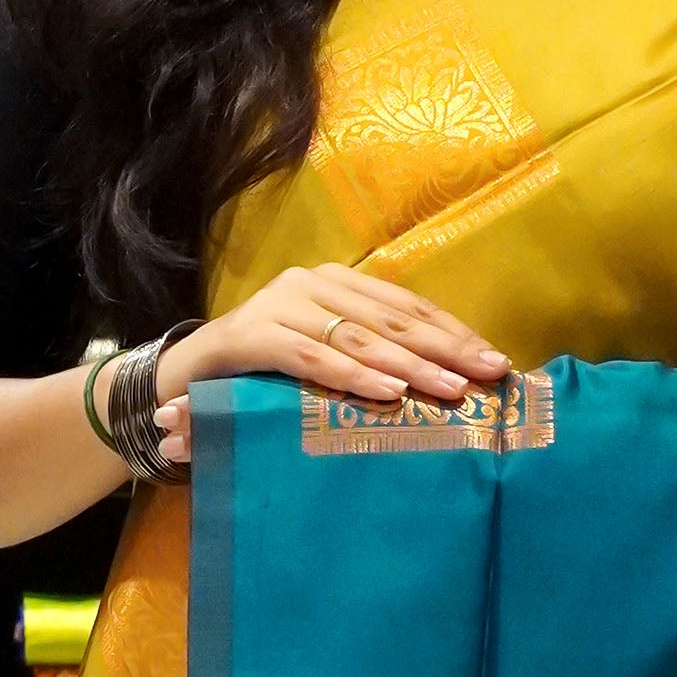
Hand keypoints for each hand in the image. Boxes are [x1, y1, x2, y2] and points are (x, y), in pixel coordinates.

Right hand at [154, 264, 510, 467]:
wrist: (182, 381)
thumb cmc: (264, 377)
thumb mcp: (324, 361)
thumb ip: (371, 359)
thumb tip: (445, 379)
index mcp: (335, 282)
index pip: (406, 304)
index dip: (452, 331)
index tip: (494, 361)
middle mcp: (309, 283)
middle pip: (389, 317)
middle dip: (443, 347)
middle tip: (486, 374)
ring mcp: (277, 306)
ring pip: (355, 336)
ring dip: (407, 364)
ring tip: (448, 388)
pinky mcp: (249, 336)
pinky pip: (308, 357)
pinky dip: (349, 376)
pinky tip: (387, 394)